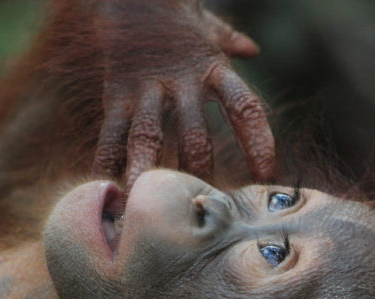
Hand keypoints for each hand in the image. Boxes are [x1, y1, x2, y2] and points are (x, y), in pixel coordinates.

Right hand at [92, 0, 275, 187]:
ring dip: (147, 172)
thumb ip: (230, 42)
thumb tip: (252, 50)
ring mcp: (145, 90)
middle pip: (195, 133)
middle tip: (204, 204)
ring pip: (148, 136)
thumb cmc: (174, 17)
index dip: (258, 141)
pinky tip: (107, 191)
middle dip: (200, 169)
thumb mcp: (206, 27)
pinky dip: (107, 163)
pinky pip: (111, 134)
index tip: (267, 174)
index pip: (244, 107)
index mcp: (212, 68)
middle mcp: (181, 82)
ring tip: (145, 204)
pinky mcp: (114, 95)